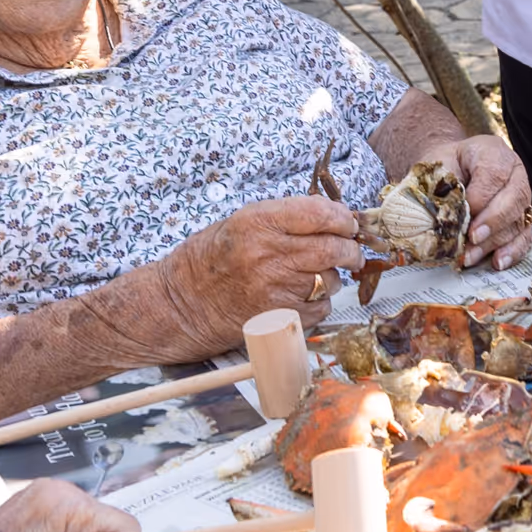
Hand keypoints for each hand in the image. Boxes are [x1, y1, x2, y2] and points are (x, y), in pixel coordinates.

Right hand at [137, 197, 365, 355]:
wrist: (180, 302)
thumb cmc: (213, 258)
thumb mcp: (244, 221)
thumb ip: (289, 217)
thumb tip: (336, 217)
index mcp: (258, 222)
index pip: (320, 214)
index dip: (343, 218)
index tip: (349, 223)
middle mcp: (267, 254)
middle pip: (332, 248)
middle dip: (350, 249)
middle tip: (351, 250)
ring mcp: (272, 289)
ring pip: (330, 280)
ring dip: (334, 277)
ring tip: (317, 274)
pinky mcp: (276, 318)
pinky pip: (320, 309)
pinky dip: (321, 302)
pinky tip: (305, 296)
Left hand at [432, 137, 531, 270]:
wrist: (450, 171)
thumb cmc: (444, 168)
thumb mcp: (438, 166)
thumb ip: (443, 186)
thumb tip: (445, 217)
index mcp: (493, 152)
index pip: (495, 173)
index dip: (481, 196)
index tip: (464, 212)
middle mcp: (515, 173)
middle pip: (514, 197)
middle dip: (492, 221)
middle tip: (472, 237)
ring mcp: (521, 197)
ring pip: (518, 220)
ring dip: (495, 241)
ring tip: (470, 256)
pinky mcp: (521, 219)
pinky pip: (524, 237)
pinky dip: (513, 252)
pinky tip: (497, 262)